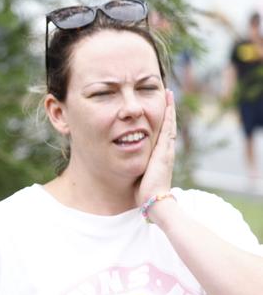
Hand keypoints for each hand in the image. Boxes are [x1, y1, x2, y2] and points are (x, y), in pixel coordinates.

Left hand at [136, 89, 176, 205]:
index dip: (162, 122)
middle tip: (167, 94)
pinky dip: (168, 114)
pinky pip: (168, 127)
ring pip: (169, 123)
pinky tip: (168, 102)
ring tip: (168, 93)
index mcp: (160, 157)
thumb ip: (136, 169)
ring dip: (169, 108)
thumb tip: (125, 167)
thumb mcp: (139, 176)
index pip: (161, 135)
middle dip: (167, 110)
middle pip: (168, 125)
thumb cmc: (144, 194)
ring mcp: (167, 149)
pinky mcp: (165, 149)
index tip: (160, 109)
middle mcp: (166, 150)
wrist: (155, 201)